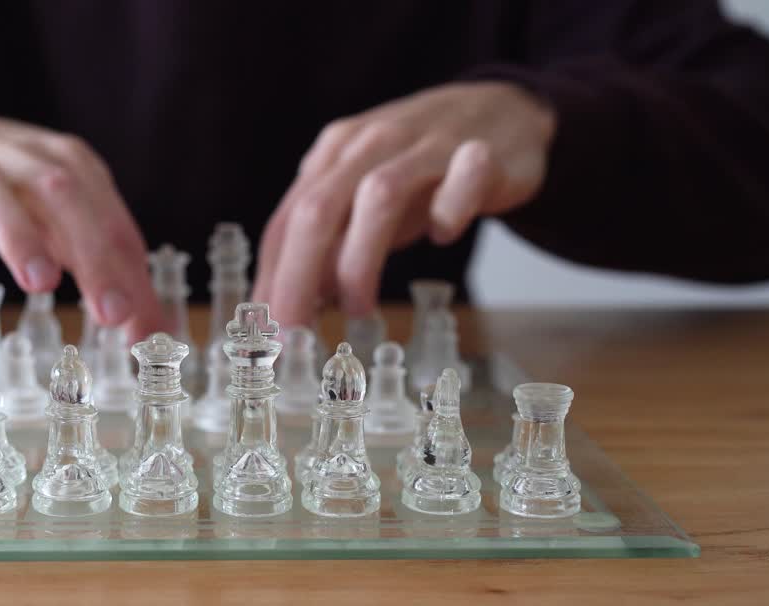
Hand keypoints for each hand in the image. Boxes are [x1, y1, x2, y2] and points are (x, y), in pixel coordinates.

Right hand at [0, 117, 159, 333]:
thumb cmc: (16, 198)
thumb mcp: (66, 232)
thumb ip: (107, 278)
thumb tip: (153, 337)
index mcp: (69, 167)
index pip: (106, 216)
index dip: (124, 269)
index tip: (135, 321)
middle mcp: (20, 155)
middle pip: (60, 194)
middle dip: (90, 252)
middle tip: (110, 312)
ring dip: (16, 230)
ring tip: (39, 282)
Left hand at [252, 82, 555, 325]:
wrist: (505, 110)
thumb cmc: (424, 167)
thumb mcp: (365, 200)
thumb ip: (332, 242)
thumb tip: (296, 302)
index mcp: (335, 156)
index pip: (287, 220)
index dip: (270, 278)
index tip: (263, 329)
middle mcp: (372, 144)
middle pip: (318, 209)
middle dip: (297, 277)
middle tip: (293, 332)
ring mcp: (427, 145)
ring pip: (377, 196)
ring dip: (359, 259)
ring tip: (357, 309)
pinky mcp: (483, 153)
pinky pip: (462, 180)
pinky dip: (448, 212)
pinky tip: (443, 236)